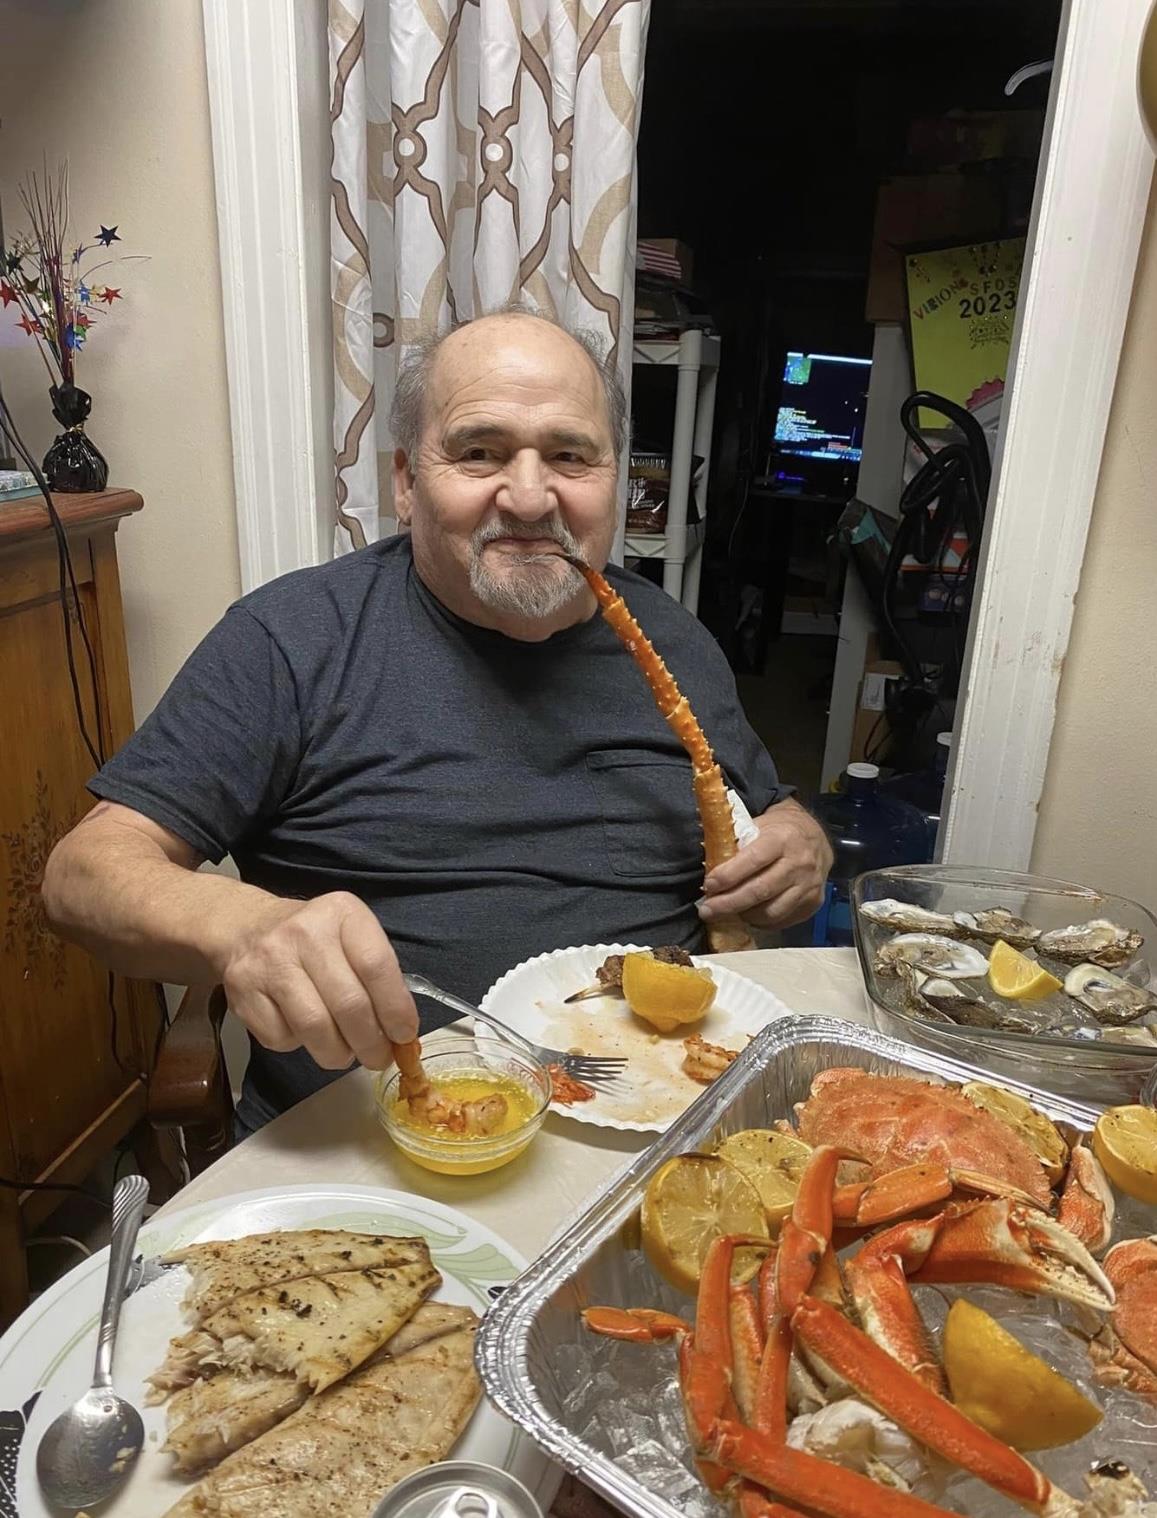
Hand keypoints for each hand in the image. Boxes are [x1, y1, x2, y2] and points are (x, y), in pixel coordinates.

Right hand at [212, 892, 418, 1069]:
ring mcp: (269, 961)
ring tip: (345, 1053)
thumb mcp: (351, 936)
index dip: (395, 1008)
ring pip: (315, 1027)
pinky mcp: (243, 991)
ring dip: (338, 1052)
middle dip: (370, 1042)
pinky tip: (305, 1033)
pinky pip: (281, 1037)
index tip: (404, 1036)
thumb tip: (400, 1034)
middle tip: (379, 1058)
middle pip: (348, 1003)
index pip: (376, 966)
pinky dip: (300, 1046)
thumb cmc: (315, 939)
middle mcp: (304, 932)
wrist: (246, 927)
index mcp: (342, 913)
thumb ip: (378, 976)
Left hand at [698, 798, 831, 930]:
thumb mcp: (760, 825)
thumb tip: (710, 864)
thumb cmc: (780, 831)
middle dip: (729, 904)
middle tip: (707, 910)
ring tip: (728, 912)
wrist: (817, 838)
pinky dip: (762, 921)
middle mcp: (799, 863)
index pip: (753, 860)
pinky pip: (783, 920)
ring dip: (744, 915)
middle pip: (760, 891)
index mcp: (782, 839)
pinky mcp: (813, 903)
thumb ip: (738, 843)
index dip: (728, 876)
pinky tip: (749, 914)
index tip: (708, 886)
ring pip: (771, 911)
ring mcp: (809, 886)